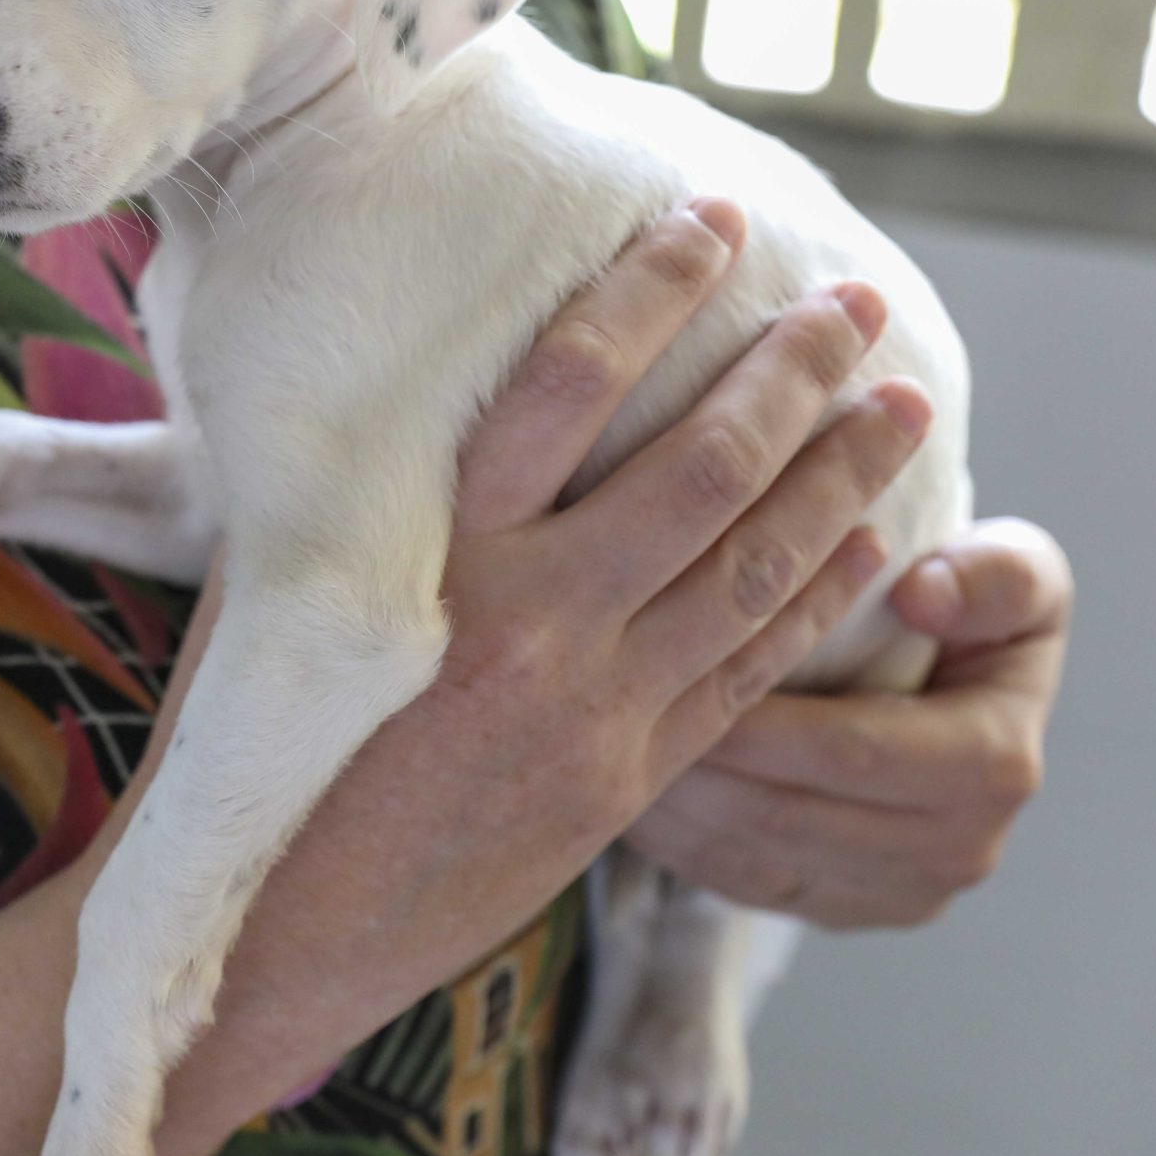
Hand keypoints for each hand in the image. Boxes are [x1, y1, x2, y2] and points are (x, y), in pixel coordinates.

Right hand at [168, 199, 938, 1122]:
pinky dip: (817, 597)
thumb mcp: (278, 588)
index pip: (567, 380)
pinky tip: (867, 541)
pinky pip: (749, 672)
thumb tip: (395, 373)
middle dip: (793, 373)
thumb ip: (363, 494)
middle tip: (857, 299)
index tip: (710, 221)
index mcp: (433, 547)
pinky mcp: (627, 781)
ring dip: (840, 476)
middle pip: (698, 465)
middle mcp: (528, 617)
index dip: (650, 288)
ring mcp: (592, 707)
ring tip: (901, 405)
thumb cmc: (255, 747)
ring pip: (750, 566)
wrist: (277, 934)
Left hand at [625, 518, 1071, 929]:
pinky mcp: (842, 906)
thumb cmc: (972, 597)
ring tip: (592, 751)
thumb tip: (925, 593)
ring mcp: (896, 891)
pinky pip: (741, 884)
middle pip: (789, 816)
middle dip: (694, 766)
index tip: (673, 669)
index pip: (853, 750)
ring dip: (670, 811)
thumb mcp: (1011, 566)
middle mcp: (956, 850)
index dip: (759, 719)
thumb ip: (992, 572)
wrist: (964, 671)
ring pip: (752, 859)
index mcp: (993, 766)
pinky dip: (675, 843)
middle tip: (603, 713)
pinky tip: (618, 793)